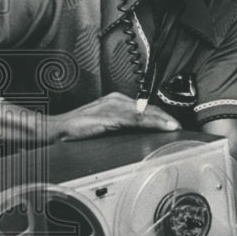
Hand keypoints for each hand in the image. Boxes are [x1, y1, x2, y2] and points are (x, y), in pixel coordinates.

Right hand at [47, 92, 180, 141]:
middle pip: (147, 108)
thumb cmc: (78, 130)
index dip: (161, 116)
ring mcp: (112, 106)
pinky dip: (149, 122)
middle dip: (165, 117)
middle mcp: (116, 100)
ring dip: (161, 120)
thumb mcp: (104, 126)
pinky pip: (134, 119)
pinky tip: (159, 126)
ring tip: (174, 127)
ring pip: (143, 112)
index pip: (144, 108)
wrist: (55, 129)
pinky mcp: (108, 116)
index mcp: (116, 101)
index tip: (174, 124)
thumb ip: (120, 127)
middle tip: (180, 126)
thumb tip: (139, 135)